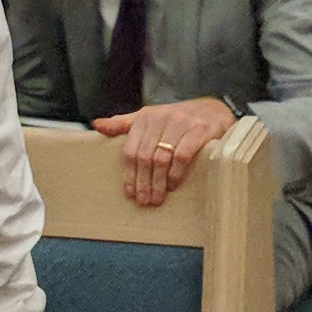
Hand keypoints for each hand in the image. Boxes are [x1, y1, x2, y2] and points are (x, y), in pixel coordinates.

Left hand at [89, 96, 235, 207]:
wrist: (214, 110)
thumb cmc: (178, 119)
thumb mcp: (150, 118)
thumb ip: (124, 123)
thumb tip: (97, 125)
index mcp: (145, 116)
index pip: (130, 150)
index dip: (128, 174)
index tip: (130, 193)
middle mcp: (161, 117)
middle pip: (144, 157)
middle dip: (143, 183)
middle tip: (144, 201)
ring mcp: (181, 123)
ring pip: (161, 159)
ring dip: (158, 182)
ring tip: (157, 198)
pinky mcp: (199, 130)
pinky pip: (182, 156)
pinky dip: (175, 174)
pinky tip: (173, 185)